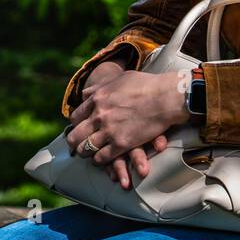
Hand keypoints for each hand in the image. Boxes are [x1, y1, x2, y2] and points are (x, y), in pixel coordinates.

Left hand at [66, 71, 183, 175]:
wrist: (164, 97)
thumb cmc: (145, 85)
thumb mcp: (118, 79)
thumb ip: (100, 87)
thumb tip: (85, 93)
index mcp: (97, 98)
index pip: (75, 117)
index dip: (76, 125)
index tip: (79, 128)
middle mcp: (99, 115)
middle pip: (75, 135)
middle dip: (74, 142)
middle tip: (76, 145)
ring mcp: (109, 130)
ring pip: (86, 148)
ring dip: (85, 153)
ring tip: (87, 154)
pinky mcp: (121, 143)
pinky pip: (101, 157)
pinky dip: (98, 160)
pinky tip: (100, 159)